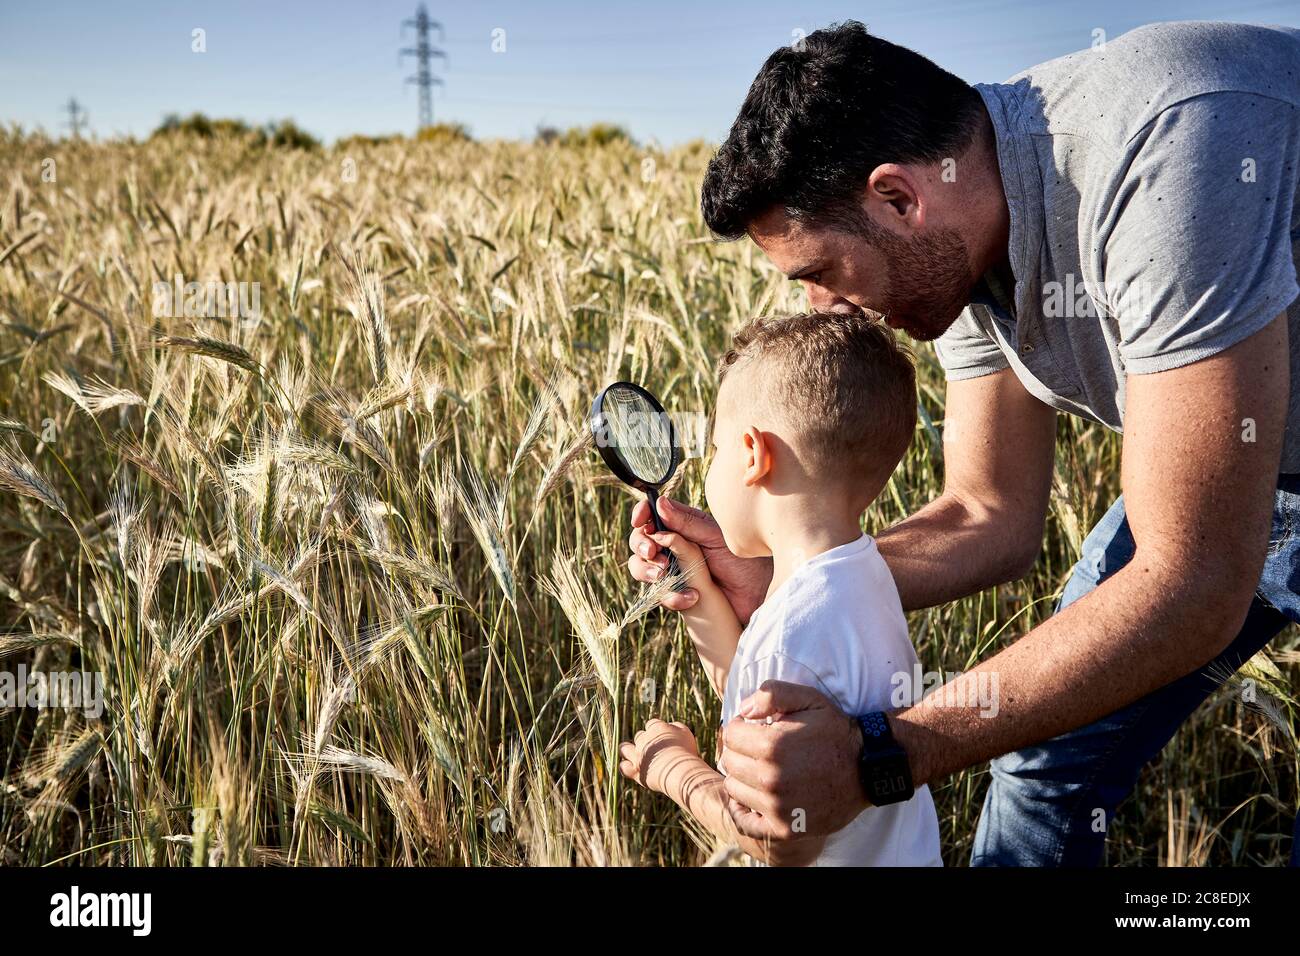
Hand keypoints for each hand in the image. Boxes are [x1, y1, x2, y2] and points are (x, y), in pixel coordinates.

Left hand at [618, 718, 701, 794]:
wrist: (679, 770)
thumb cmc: (686, 751)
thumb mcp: (686, 733)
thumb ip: (676, 726)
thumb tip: (670, 725)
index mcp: (656, 728)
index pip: (652, 724)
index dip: (656, 731)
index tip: (662, 738)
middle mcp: (644, 739)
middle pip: (639, 736)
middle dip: (644, 741)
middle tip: (654, 750)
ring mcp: (637, 754)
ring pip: (624, 748)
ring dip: (627, 750)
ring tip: (634, 756)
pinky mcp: (634, 770)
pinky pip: (623, 767)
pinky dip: (626, 767)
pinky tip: (632, 769)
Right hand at [627, 497, 771, 621]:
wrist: (757, 593)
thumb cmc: (744, 559)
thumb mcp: (715, 536)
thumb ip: (686, 522)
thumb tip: (659, 503)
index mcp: (682, 526)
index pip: (652, 516)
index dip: (641, 516)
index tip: (639, 521)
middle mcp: (673, 546)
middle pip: (640, 541)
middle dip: (641, 546)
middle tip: (654, 553)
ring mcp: (672, 570)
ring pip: (641, 568)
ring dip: (646, 571)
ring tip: (663, 574)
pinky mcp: (676, 593)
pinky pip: (660, 595)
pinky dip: (671, 597)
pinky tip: (692, 596)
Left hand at [720, 681, 868, 839]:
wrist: (867, 769)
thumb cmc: (836, 732)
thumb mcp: (810, 699)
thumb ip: (773, 694)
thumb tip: (743, 709)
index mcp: (772, 746)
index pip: (730, 734)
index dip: (741, 727)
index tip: (755, 728)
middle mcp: (771, 779)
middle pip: (729, 761)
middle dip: (740, 750)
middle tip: (759, 748)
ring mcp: (777, 807)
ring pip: (734, 788)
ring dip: (743, 776)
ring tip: (763, 769)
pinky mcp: (784, 828)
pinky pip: (745, 821)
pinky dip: (744, 809)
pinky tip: (754, 796)